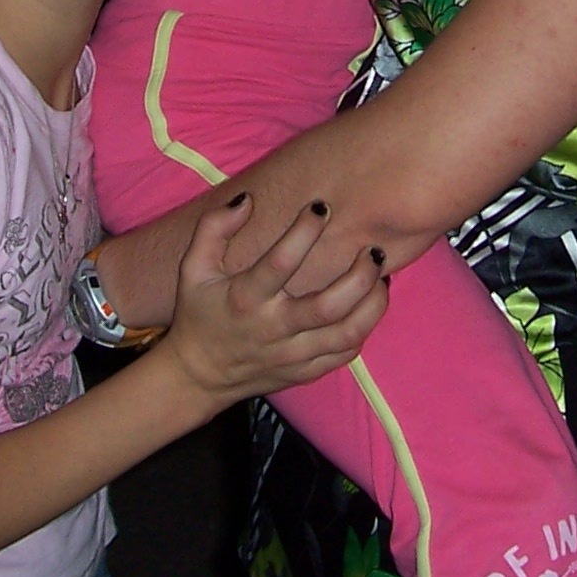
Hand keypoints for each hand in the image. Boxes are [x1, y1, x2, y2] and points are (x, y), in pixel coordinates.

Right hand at [158, 195, 388, 405]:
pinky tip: (369, 304)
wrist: (197, 376)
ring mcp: (291, 355)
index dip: (305, 230)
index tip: (321, 206)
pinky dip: (365, 328)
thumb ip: (214, 228)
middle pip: (328, 306)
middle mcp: (272, 329)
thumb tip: (247, 200)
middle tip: (374, 250)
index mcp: (245, 299)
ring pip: (346, 333)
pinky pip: (345, 353)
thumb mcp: (193, 268)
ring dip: (373, 303)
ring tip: (382, 276)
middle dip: (359, 275)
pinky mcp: (304, 372)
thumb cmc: (199, 313)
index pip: (281, 262)